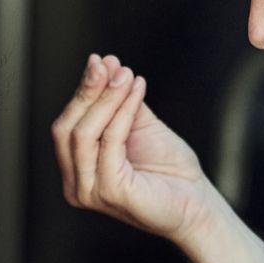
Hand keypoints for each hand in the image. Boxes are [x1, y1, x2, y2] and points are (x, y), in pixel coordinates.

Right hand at [52, 54, 216, 243]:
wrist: (197, 201)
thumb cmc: (169, 169)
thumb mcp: (138, 126)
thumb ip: (118, 101)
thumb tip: (105, 63)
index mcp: (77, 172)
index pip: (66, 126)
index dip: (81, 92)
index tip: (100, 60)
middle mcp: (77, 186)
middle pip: (66, 129)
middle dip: (87, 92)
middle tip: (107, 63)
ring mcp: (90, 192)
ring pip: (84, 134)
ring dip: (106, 98)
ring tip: (126, 75)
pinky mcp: (111, 192)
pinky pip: (110, 143)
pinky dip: (122, 112)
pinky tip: (138, 91)